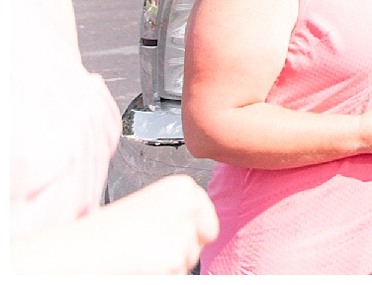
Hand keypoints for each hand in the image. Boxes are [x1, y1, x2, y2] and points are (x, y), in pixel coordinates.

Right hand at [10, 174, 219, 274]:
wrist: (75, 253)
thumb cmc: (104, 234)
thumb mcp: (150, 208)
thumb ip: (179, 213)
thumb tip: (203, 231)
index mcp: (183, 187)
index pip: (206, 221)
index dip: (186, 234)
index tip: (162, 235)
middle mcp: (189, 204)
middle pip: (201, 242)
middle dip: (181, 250)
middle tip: (146, 247)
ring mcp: (184, 232)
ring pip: (188, 261)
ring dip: (167, 264)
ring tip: (136, 255)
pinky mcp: (174, 259)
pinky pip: (177, 275)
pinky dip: (160, 276)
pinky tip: (137, 268)